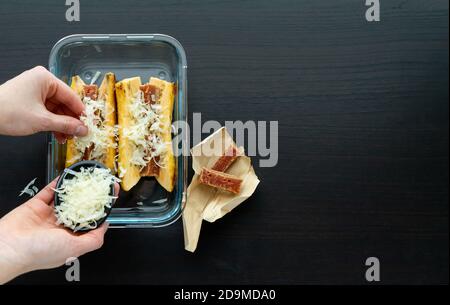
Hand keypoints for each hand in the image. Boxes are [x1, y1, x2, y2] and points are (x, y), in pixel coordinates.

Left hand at [0, 66, 87, 142]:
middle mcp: (41, 82)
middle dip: (71, 121)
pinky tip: (58, 135)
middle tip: (79, 134)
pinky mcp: (29, 100)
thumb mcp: (42, 120)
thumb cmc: (7, 111)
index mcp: (45, 78)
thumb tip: (83, 129)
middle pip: (64, 103)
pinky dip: (52, 123)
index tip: (89, 124)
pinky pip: (47, 111)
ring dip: (62, 124)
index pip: (71, 96)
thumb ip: (66, 125)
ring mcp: (34, 91)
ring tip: (68, 138)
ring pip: (56, 109)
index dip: (81, 112)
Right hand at [0, 179, 118, 283]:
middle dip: (90, 197)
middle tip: (101, 185)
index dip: (100, 210)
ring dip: (75, 189)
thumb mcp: (75, 249)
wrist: (8, 247)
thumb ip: (93, 239)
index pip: (89, 222)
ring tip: (88, 178)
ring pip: (65, 199)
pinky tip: (67, 176)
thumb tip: (105, 227)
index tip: (110, 198)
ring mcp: (47, 216)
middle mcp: (59, 228)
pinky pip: (49, 191)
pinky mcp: (35, 206)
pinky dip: (58, 183)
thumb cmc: (39, 253)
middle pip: (79, 208)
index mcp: (70, 240)